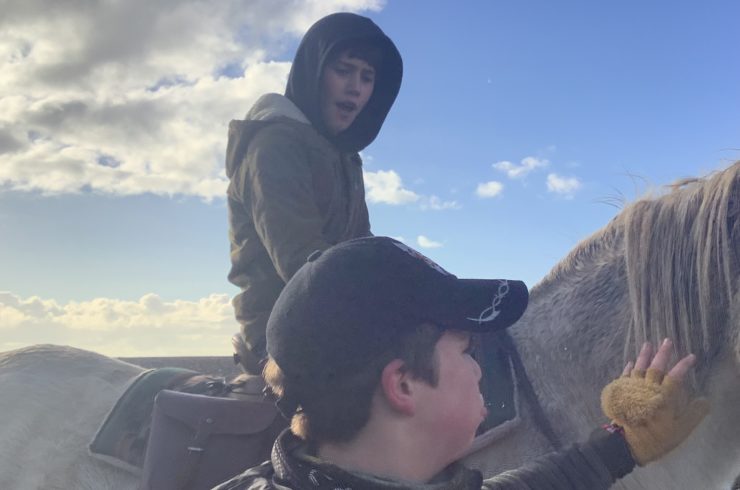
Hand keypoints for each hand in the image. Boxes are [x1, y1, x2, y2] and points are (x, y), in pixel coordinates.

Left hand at [600, 339, 709, 465]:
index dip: (683, 366)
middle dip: (663, 353)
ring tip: (648, 344)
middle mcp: (647, 389)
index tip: (691, 356)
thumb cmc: (655, 438)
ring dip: (643, 356)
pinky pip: (624, 376)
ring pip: (639, 368)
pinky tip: (630, 362)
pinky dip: (628, 368)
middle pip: (655, 368)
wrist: (626, 445)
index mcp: (663, 397)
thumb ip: (694, 414)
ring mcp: (632, 389)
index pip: (675, 377)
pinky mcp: (621, 393)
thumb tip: (705, 400)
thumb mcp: (680, 430)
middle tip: (667, 340)